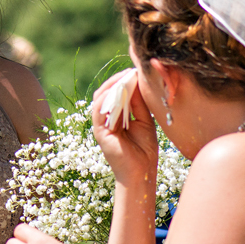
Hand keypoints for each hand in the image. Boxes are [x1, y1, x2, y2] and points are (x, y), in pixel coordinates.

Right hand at [90, 70, 159, 186]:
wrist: (142, 173)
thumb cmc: (144, 150)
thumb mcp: (145, 121)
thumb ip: (139, 103)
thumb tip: (138, 81)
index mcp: (116, 117)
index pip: (116, 94)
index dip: (124, 81)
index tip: (137, 71)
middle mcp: (106, 120)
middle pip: (106, 93)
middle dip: (118, 80)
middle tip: (132, 70)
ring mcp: (101, 126)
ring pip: (101, 99)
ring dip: (113, 85)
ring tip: (126, 77)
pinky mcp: (100, 132)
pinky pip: (99, 111)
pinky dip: (108, 98)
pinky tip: (120, 90)